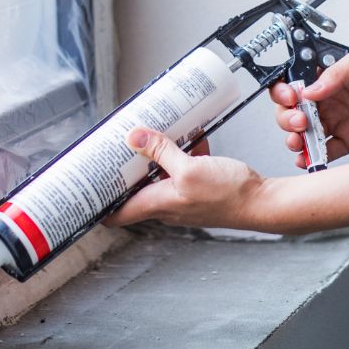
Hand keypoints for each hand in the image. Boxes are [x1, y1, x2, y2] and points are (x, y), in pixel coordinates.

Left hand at [103, 130, 264, 229]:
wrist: (263, 202)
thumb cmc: (229, 195)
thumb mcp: (190, 168)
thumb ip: (162, 152)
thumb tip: (134, 137)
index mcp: (159, 204)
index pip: (117, 213)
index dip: (98, 204)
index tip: (85, 190)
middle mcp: (167, 204)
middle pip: (135, 189)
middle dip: (124, 169)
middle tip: (113, 149)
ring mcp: (183, 197)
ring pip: (159, 175)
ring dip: (155, 157)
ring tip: (149, 135)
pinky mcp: (199, 188)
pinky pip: (182, 169)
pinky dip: (181, 154)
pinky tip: (189, 137)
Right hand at [272, 45, 348, 166]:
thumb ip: (340, 71)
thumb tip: (313, 88)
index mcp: (332, 75)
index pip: (297, 81)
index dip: (286, 90)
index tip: (291, 97)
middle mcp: (332, 98)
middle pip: (293, 108)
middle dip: (287, 116)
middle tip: (300, 120)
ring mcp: (340, 121)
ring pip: (304, 131)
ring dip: (295, 137)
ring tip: (300, 140)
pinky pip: (325, 150)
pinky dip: (312, 156)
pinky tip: (308, 157)